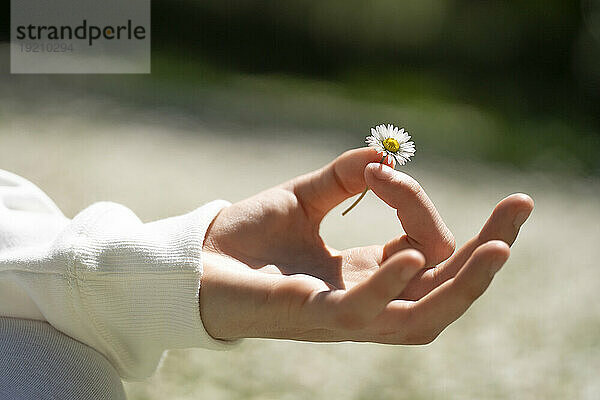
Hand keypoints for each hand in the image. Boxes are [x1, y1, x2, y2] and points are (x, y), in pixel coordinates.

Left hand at [200, 148, 533, 343]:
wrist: (194, 263)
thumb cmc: (247, 241)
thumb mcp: (303, 199)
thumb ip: (343, 178)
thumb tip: (379, 155)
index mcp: (367, 274)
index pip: (424, 249)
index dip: (419, 206)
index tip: (384, 169)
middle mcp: (367, 299)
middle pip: (444, 287)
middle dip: (486, 252)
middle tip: (519, 208)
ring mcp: (345, 315)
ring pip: (425, 316)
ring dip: (466, 283)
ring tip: (499, 247)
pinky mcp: (315, 317)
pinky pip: (367, 313)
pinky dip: (393, 285)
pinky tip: (413, 253)